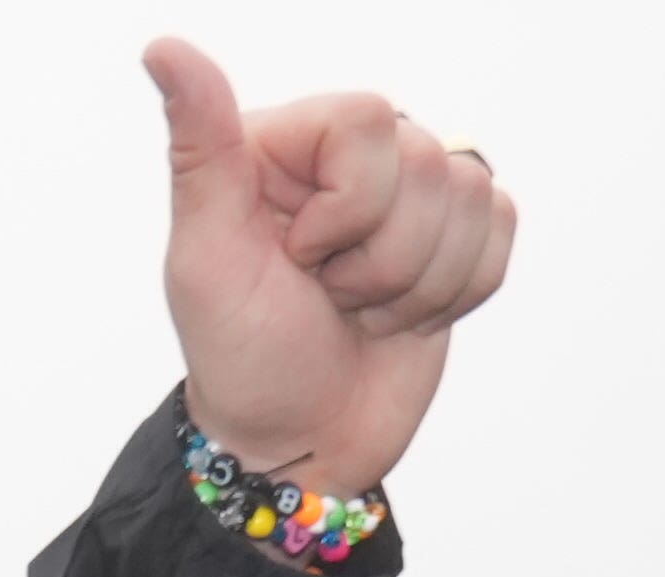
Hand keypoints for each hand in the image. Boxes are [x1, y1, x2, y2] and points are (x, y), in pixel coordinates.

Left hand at [150, 36, 515, 493]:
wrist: (299, 440)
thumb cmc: (244, 355)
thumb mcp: (205, 256)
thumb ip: (199, 147)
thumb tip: (164, 48)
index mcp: (288, 140)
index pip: (370, 121)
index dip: (346, 208)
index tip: (295, 256)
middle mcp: (353, 153)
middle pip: (429, 164)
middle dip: (378, 258)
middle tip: (325, 292)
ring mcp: (411, 191)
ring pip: (471, 199)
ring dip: (412, 285)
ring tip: (356, 309)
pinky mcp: (460, 233)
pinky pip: (501, 231)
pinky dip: (455, 295)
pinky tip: (400, 315)